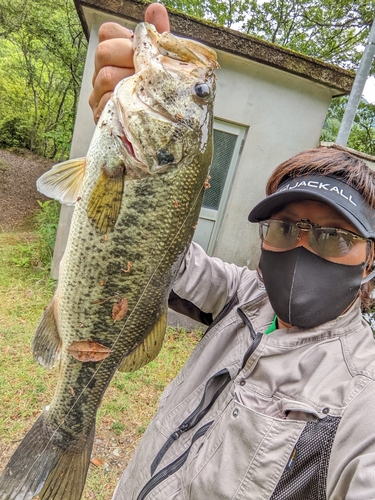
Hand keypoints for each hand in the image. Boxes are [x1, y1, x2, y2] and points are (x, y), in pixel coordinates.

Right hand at [89, 3, 169, 122]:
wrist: (162, 126)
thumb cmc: (160, 91)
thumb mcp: (163, 62)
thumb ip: (158, 35)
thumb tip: (156, 8)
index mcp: (114, 54)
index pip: (107, 32)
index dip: (124, 38)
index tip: (141, 51)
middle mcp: (101, 70)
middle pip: (103, 52)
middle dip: (127, 58)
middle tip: (145, 71)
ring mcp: (98, 92)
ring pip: (104, 76)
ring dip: (127, 81)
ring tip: (144, 89)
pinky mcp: (100, 113)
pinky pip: (105, 102)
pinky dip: (122, 103)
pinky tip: (135, 105)